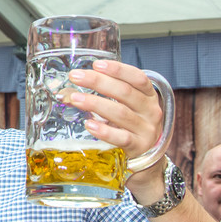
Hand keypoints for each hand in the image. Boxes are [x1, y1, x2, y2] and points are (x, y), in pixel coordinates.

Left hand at [67, 59, 167, 195]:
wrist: (147, 157)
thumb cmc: (130, 126)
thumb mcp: (124, 107)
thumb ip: (105, 95)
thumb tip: (70, 88)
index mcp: (149, 96)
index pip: (137, 77)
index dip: (117, 69)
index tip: (96, 64)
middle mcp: (150, 111)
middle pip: (125, 92)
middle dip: (97, 82)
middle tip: (75, 77)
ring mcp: (146, 130)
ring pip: (120, 113)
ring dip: (95, 104)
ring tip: (75, 98)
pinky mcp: (138, 147)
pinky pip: (121, 138)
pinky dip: (104, 131)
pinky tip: (89, 125)